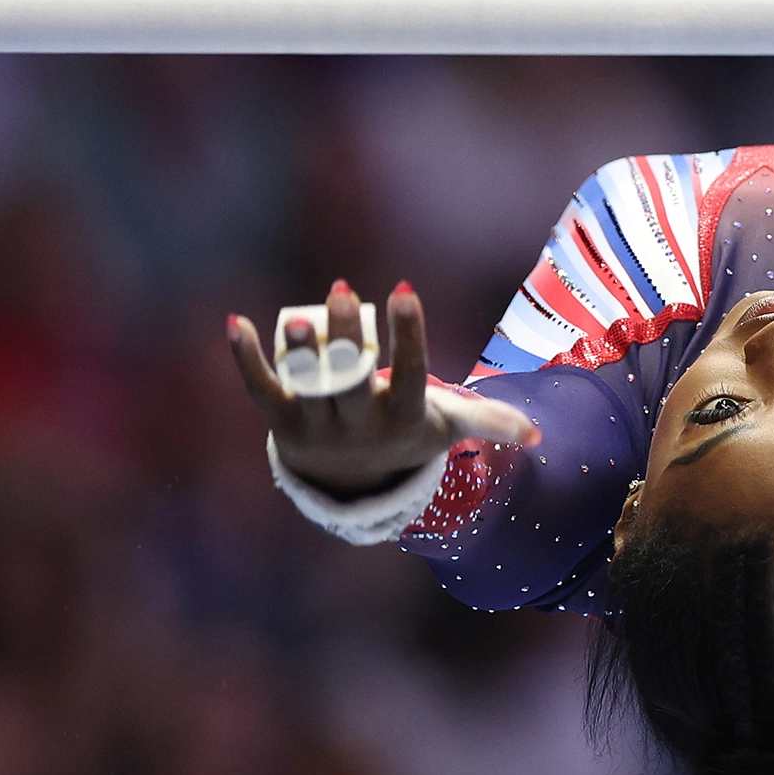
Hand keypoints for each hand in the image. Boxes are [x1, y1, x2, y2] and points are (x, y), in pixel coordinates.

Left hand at [228, 280, 539, 497]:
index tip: (405, 291)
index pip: (408, 376)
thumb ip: (491, 423)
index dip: (409, 335)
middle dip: (348, 338)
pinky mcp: (283, 423)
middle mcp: (359, 428)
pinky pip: (262, 391)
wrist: (355, 484)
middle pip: (352, 382)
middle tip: (344, 290)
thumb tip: (538, 436)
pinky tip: (235, 324)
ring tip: (297, 319)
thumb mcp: (448, 430)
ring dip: (300, 355)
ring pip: (308, 388)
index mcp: (403, 421)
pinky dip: (248, 359)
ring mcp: (318, 428)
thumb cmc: (408, 436)